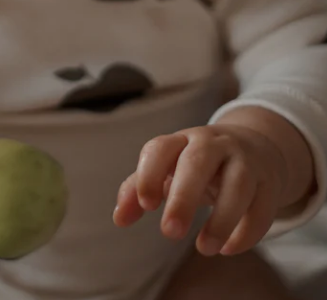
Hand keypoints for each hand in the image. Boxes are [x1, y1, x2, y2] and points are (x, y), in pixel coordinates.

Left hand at [113, 123, 286, 256]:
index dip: (150, 174)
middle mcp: (213, 144)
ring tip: (204, 248)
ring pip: (236, 184)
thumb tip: (119, 218)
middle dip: (183, 197)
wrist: (254, 147)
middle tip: (170, 232)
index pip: (160, 148)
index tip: (146, 205)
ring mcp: (244, 160)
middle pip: (198, 162)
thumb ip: (139, 189)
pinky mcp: (268, 181)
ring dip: (220, 220)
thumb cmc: (198, 164)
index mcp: (182, 140)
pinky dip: (247, 231)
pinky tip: (229, 248)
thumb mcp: (168, 168)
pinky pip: (262, 206)